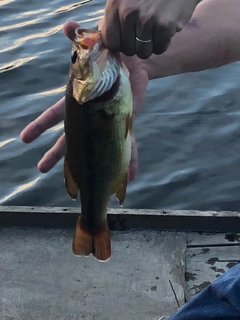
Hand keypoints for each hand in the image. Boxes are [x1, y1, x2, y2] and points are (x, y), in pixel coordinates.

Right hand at [20, 21, 148, 180]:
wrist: (136, 62)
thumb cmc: (112, 57)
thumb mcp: (95, 47)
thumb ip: (79, 39)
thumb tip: (66, 26)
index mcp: (79, 101)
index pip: (55, 115)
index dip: (40, 126)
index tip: (25, 139)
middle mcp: (90, 117)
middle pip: (70, 139)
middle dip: (56, 153)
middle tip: (41, 169)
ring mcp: (107, 124)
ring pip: (96, 150)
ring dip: (91, 167)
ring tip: (85, 187)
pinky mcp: (126, 126)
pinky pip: (128, 147)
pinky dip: (130, 162)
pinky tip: (129, 178)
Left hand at [101, 0, 199, 58]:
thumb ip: (114, 14)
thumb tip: (104, 32)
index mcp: (115, 5)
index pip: (110, 41)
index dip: (119, 44)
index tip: (126, 39)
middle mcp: (128, 13)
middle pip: (127, 50)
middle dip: (136, 45)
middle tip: (144, 32)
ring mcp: (147, 20)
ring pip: (143, 52)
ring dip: (150, 46)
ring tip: (154, 31)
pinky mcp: (164, 27)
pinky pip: (159, 49)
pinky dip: (163, 43)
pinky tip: (165, 29)